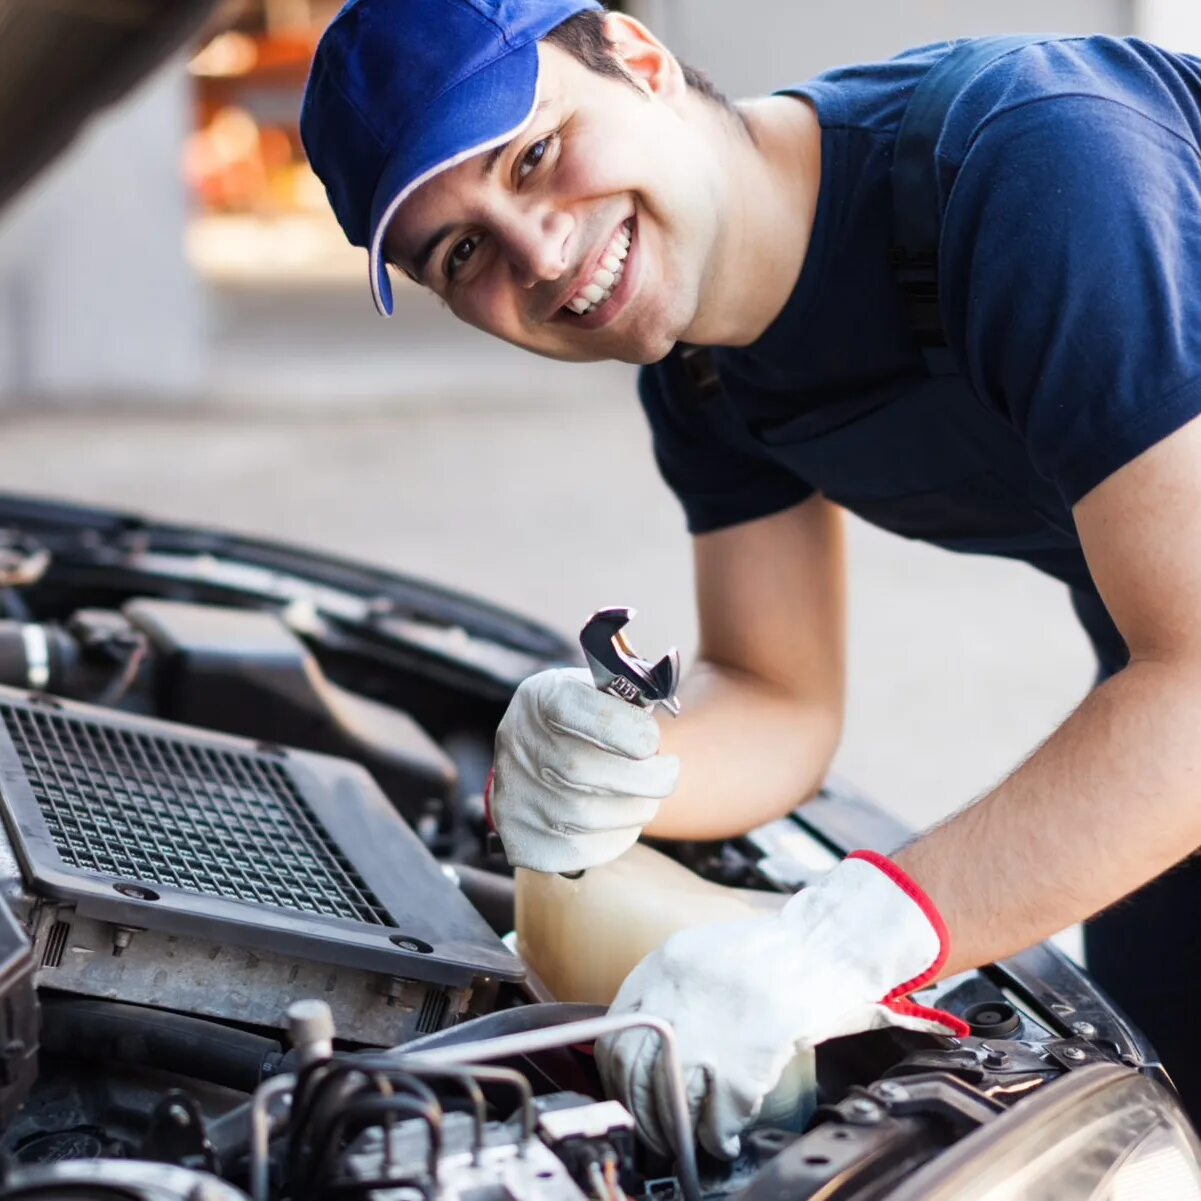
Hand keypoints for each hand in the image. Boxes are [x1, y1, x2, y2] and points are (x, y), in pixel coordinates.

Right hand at [489, 668, 679, 872]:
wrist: (533, 760)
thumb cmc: (583, 721)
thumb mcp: (598, 690)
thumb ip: (628, 695)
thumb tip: (662, 701)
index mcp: (541, 698)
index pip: (576, 710)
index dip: (627, 728)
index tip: (652, 740)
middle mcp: (519, 744)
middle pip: (581, 770)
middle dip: (643, 778)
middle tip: (668, 773)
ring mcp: (515, 795)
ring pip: (587, 816)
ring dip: (634, 809)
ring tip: (647, 796)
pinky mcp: (521, 838)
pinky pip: (582, 850)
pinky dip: (614, 837)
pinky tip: (619, 817)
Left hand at [596, 852, 968, 1158]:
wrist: (826, 943)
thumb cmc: (776, 950)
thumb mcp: (706, 953)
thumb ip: (674, 988)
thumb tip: (655, 1037)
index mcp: (664, 965)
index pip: (616, 1032)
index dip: (619, 1072)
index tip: (631, 1090)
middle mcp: (676, 997)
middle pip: (633, 1072)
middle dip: (643, 1110)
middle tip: (656, 1128)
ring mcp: (708, 1032)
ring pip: (670, 1101)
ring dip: (677, 1132)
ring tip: (690, 1140)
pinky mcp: (743, 1061)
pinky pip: (716, 1117)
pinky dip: (718, 1136)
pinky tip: (726, 1138)